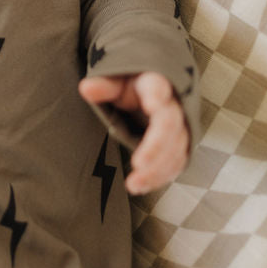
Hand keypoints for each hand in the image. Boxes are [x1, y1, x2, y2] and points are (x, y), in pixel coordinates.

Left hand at [78, 71, 188, 193]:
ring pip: (176, 148)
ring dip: (158, 169)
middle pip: (169, 125)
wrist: (147, 93)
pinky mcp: (180, 144)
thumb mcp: (114, 81)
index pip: (157, 87)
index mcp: (154, 83)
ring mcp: (179, 126)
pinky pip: (176, 162)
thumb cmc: (129, 86)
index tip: (153, 104)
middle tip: (138, 164)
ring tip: (135, 184)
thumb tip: (86, 89)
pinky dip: (161, 176)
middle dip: (156, 146)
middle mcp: (172, 105)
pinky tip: (142, 186)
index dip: (157, 95)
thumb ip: (103, 86)